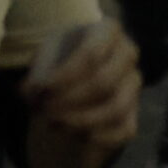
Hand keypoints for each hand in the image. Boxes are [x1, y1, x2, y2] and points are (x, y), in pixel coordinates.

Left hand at [22, 21, 140, 153]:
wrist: (74, 76)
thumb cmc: (59, 59)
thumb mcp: (44, 57)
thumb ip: (37, 74)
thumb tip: (33, 92)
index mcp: (108, 30)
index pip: (91, 54)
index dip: (64, 77)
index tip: (39, 90)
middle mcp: (128, 54)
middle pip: (104, 82)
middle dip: (69, 100)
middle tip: (43, 109)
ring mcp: (133, 85)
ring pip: (115, 109)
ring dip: (79, 121)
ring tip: (51, 123)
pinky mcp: (132, 115)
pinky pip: (121, 131)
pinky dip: (93, 136)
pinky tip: (69, 132)